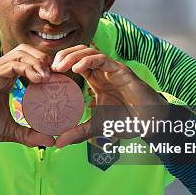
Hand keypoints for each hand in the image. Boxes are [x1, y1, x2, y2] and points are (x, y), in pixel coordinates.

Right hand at [0, 44, 55, 147]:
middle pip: (28, 52)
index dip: (46, 68)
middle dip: (45, 60)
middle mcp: (1, 69)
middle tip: (56, 77)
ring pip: (22, 53)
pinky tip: (39, 79)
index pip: (29, 62)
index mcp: (5, 78)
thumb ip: (29, 134)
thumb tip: (51, 141)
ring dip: (39, 62)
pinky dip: (29, 68)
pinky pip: (14, 63)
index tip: (59, 82)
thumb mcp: (9, 130)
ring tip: (49, 78)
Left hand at [50, 45, 168, 147]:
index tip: (46, 75)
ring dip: (72, 56)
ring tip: (59, 67)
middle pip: (79, 52)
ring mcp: (111, 68)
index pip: (74, 64)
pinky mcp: (120, 70)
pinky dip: (87, 61)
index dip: (60, 65)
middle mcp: (102, 71)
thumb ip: (77, 133)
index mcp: (96, 79)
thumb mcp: (96, 127)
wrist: (150, 123)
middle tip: (50, 68)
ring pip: (88, 51)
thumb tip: (57, 143)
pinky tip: (75, 69)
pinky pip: (101, 58)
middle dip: (63, 56)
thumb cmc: (126, 121)